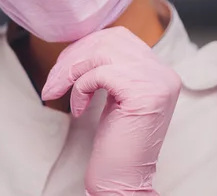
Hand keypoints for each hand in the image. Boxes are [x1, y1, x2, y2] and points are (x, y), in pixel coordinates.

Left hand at [41, 27, 181, 194]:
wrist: (125, 178)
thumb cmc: (116, 140)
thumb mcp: (115, 94)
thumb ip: (109, 66)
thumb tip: (79, 43)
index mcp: (159, 69)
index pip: (117, 37)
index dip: (84, 47)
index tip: (63, 68)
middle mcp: (163, 71)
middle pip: (107, 41)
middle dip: (72, 57)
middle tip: (52, 81)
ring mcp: (157, 81)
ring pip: (100, 53)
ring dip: (70, 71)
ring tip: (57, 91)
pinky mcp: (143, 93)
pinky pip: (99, 73)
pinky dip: (80, 88)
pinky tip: (79, 108)